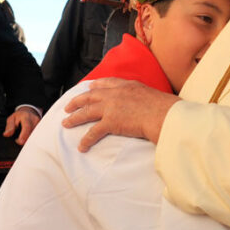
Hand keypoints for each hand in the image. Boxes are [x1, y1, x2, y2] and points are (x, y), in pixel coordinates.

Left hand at [3, 106, 40, 144]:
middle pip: (32, 134)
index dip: (23, 136)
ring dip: (30, 140)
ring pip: (36, 136)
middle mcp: (35, 120)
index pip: (27, 127)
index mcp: (26, 117)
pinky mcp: (42, 128)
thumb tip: (6, 134)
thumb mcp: (11, 119)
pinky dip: (34, 139)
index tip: (19, 141)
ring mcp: (40, 124)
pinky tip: (29, 139)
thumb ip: (9, 127)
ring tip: (24, 139)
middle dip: (26, 140)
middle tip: (20, 141)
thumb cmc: (19, 116)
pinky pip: (39, 136)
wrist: (29, 111)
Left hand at [62, 78, 179, 150]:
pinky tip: (81, 146)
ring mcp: (111, 107)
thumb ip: (142, 95)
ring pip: (86, 112)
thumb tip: (146, 102)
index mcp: (126, 85)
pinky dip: (86, 140)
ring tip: (65, 123)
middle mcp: (115, 94)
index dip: (95, 86)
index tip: (89, 88)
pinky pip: (94, 132)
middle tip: (68, 106)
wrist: (163, 114)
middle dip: (77, 101)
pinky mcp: (110, 122)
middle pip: (90, 96)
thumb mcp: (151, 94)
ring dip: (74, 118)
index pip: (106, 83)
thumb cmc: (163, 107)